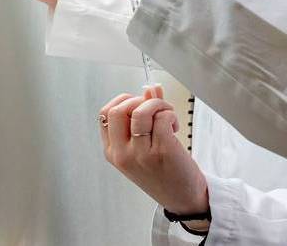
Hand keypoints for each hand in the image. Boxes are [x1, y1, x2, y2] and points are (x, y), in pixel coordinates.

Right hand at [99, 85, 208, 215]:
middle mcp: (123, 154)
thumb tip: (150, 89)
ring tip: (167, 115)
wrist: (182, 198)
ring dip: (158, 105)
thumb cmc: (163, 173)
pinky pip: (162, 118)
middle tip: (153, 107)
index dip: (124, 101)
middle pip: (118, 110)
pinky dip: (170, 114)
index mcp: (113, 152)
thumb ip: (143, 116)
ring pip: (141, 111)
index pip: (105, 114)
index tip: (138, 103)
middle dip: (137, 99)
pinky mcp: (162, 151)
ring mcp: (141, 153)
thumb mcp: (143, 147)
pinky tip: (174, 126)